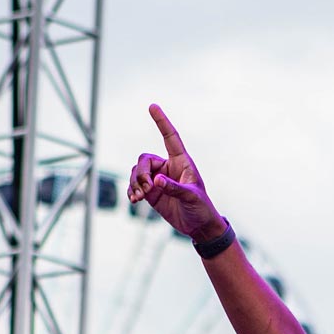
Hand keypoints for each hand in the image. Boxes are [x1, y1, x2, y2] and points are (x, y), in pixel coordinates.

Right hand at [127, 105, 222, 240]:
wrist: (198, 226)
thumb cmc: (201, 208)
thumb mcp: (191, 197)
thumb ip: (175, 188)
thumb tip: (157, 181)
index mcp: (182, 162)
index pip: (170, 138)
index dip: (162, 122)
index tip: (152, 106)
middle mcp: (168, 168)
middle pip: (144, 160)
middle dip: (140, 173)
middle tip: (146, 189)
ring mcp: (158, 180)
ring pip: (136, 173)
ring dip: (134, 183)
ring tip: (139, 197)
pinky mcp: (152, 192)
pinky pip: (135, 185)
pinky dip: (132, 191)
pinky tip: (134, 199)